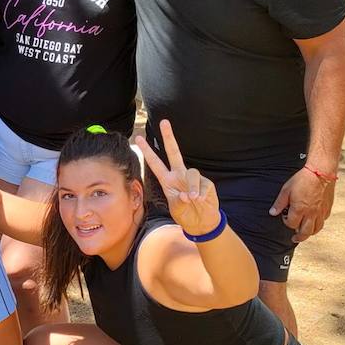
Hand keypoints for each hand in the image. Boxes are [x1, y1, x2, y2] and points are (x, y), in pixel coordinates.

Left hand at [134, 120, 221, 237]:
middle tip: (163, 122)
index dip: (147, 151)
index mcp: (167, 180)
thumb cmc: (185, 214)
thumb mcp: (176, 208)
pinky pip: (203, 185)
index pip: (155, 163)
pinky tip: (200, 200)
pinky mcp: (206, 183)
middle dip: (169, 137)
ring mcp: (193, 178)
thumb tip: (189, 194)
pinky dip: (201, 193)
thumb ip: (179, 200)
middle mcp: (179, 175)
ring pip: (192, 172)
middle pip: (174, 152)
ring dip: (192, 186)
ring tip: (191, 199)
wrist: (201, 222)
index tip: (138, 138)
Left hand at [270, 166, 334, 242]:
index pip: (291, 224)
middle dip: (298, 237)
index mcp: (299, 209)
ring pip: (316, 229)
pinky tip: (314, 222)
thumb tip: (272, 213)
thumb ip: (279, 203)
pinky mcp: (327, 208)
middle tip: (294, 239)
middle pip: (305, 232)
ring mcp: (320, 212)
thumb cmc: (302, 180)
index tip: (284, 217)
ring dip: (309, 233)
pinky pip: (323, 221)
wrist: (320, 173)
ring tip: (305, 233)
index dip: (286, 222)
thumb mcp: (286, 190)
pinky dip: (318, 224)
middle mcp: (311, 214)